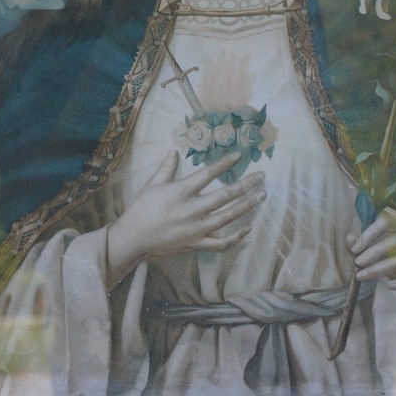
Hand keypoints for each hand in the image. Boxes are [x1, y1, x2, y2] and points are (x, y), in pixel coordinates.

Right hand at [106, 150, 265, 286]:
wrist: (134, 239)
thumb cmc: (141, 209)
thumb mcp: (153, 184)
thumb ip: (167, 167)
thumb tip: (174, 150)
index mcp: (182, 191)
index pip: (208, 174)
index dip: (225, 163)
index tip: (239, 155)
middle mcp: (193, 209)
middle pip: (226, 195)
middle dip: (246, 185)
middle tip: (261, 176)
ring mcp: (197, 229)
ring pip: (228, 217)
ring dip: (247, 205)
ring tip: (261, 195)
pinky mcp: (196, 244)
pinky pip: (221, 243)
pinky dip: (236, 237)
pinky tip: (247, 228)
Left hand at [345, 207, 395, 302]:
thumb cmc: (389, 256)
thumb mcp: (373, 248)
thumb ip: (360, 243)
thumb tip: (349, 237)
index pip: (386, 222)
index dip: (368, 235)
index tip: (354, 249)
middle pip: (394, 241)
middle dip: (372, 253)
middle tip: (357, 263)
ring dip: (379, 269)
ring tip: (362, 276)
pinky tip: (390, 286)